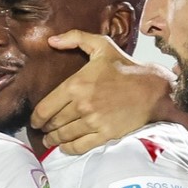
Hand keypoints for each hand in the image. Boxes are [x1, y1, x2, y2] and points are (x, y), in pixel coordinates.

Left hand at [33, 31, 174, 154]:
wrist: (153, 88)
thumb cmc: (125, 67)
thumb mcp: (101, 45)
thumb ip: (75, 38)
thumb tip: (51, 40)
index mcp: (76, 84)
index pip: (45, 108)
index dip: (36, 118)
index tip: (35, 121)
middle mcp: (82, 105)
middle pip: (53, 123)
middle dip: (45, 128)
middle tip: (43, 130)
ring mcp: (93, 121)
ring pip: (64, 136)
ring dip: (54, 140)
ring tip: (50, 140)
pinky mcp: (105, 134)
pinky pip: (80, 146)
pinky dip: (69, 149)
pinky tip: (65, 147)